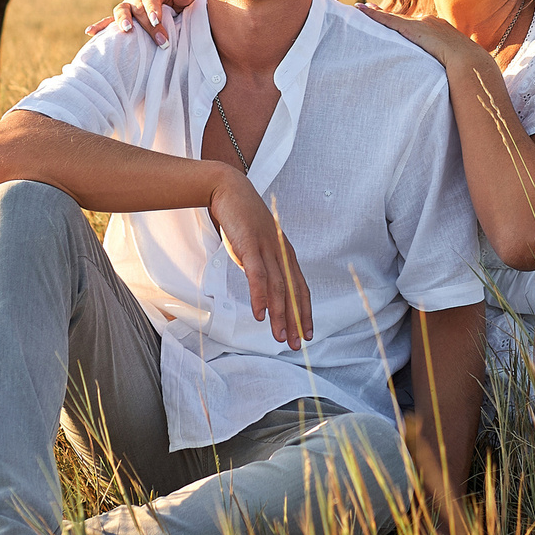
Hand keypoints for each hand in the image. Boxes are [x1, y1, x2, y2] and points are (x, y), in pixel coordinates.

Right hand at [85, 0, 194, 44]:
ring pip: (121, 10)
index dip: (153, 8)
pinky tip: (90, 32)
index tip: (157, 21)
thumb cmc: (182, 8)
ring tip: (127, 30)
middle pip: (138, 7)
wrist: (175, 14)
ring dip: (122, 20)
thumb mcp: (187, 2)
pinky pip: (108, 21)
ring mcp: (128, 6)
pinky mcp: (122, 18)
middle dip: (148, 25)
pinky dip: (100, 26)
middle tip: (161, 41)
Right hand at [206, 167, 313, 348]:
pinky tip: (259, 314)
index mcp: (284, 254)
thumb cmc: (241, 220)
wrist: (229, 190)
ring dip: (279, 315)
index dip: (304, 311)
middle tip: (296, 344)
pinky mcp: (250, 245)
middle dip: (295, 320)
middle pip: (292, 292)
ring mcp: (267, 248)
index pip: (299, 288)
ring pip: (277, 288)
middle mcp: (280, 252)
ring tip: (279, 336)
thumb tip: (264, 287)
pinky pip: (257, 275)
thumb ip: (262, 264)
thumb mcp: (257, 245)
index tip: (306, 333)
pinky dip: (260, 296)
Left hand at [357, 3, 491, 69]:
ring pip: (393, 17)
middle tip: (370, 8)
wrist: (469, 63)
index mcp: (439, 30)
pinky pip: (389, 20)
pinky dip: (374, 15)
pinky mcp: (413, 28)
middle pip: (402, 18)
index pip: (416, 25)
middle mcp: (430, 22)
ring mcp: (421, 24)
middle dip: (386, 14)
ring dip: (376, 13)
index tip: (392, 20)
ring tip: (361, 8)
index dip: (402, 22)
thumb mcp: (454, 65)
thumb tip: (444, 80)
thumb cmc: (466, 69)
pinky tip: (362, 10)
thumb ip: (445, 66)